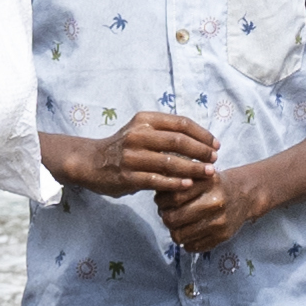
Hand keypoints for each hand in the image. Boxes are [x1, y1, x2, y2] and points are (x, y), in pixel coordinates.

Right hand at [45, 109, 219, 202]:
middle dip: (201, 151)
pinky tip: (189, 185)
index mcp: (144, 120)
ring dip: (194, 168)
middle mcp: (137, 135)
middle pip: (178, 141)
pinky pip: (157, 180)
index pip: (181, 123)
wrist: (90, 162)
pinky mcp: (127, 176)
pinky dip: (176, 183)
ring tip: (209, 173)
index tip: (215, 145)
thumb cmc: (123, 147)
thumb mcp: (141, 129)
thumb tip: (201, 140)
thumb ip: (166, 131)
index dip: (202, 134)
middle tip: (215, 159)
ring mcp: (131, 156)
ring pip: (170, 162)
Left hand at [155, 164, 268, 252]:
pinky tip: (191, 232)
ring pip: (179, 236)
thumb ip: (176, 180)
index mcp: (206, 184)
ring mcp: (220, 222)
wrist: (244, 195)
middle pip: (172, 219)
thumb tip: (155, 193)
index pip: (172, 198)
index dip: (161, 202)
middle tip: (169, 214)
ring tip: (179, 224)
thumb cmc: (214, 184)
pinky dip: (187, 242)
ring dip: (174, 231)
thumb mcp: (197, 175)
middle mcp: (215, 203)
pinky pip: (193, 247)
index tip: (163, 201)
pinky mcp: (223, 236)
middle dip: (166, 218)